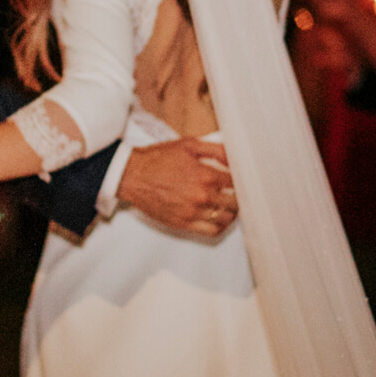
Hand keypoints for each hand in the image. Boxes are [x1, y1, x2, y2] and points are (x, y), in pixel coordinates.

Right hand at [116, 137, 236, 237]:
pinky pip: (211, 231)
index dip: (242, 179)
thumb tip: (234, 155)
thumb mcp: (188, 145)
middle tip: (238, 193)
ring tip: (230, 206)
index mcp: (205, 175)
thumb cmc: (158, 159)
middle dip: (239, 196)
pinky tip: (219, 219)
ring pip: (225, 219)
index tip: (243, 179)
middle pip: (235, 202)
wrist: (132, 175)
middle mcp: (202, 196)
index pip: (236, 182)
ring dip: (232, 212)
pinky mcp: (183, 224)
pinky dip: (220, 226)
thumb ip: (215, 149)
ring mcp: (193, 212)